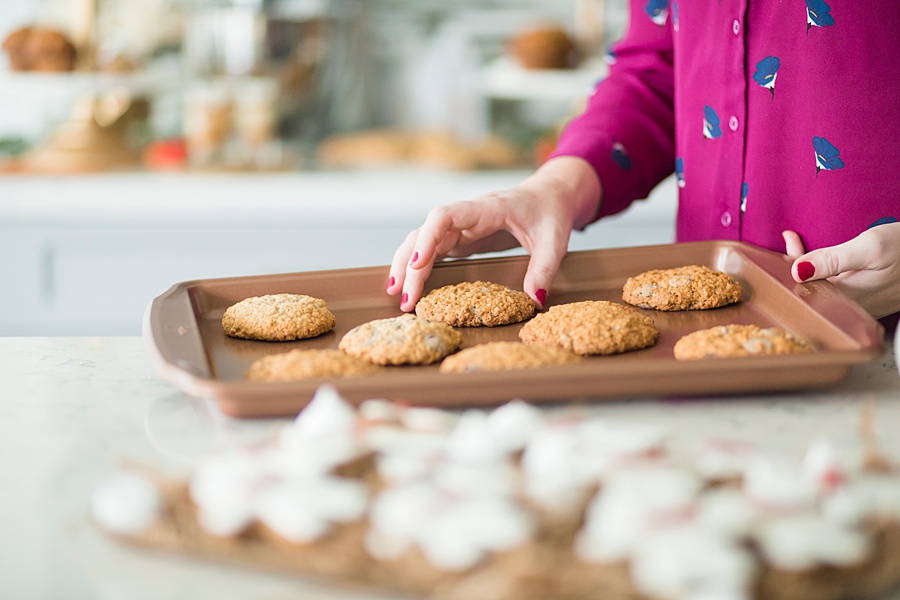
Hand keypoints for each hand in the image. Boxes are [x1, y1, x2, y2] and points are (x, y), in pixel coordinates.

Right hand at [387, 157, 600, 311]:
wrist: (551, 194)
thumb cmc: (550, 211)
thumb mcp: (554, 240)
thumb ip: (544, 269)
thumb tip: (534, 301)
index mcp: (486, 208)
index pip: (445, 216)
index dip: (427, 238)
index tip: (416, 263)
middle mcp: (466, 215)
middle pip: (425, 233)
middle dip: (409, 265)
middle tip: (405, 298)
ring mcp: (461, 227)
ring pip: (422, 241)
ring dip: (406, 266)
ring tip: (397, 295)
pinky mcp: (462, 239)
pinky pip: (433, 250)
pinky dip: (418, 267)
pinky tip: (409, 286)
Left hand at [782, 222, 899, 318]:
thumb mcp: (871, 247)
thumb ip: (833, 259)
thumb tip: (798, 270)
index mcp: (849, 300)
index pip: (804, 292)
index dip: (787, 272)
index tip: (781, 251)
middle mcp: (853, 308)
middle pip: (811, 292)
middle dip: (793, 269)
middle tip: (785, 246)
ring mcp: (862, 304)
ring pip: (823, 289)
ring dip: (807, 268)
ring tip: (796, 245)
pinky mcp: (870, 298)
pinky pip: (838, 286)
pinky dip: (824, 270)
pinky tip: (820, 256)